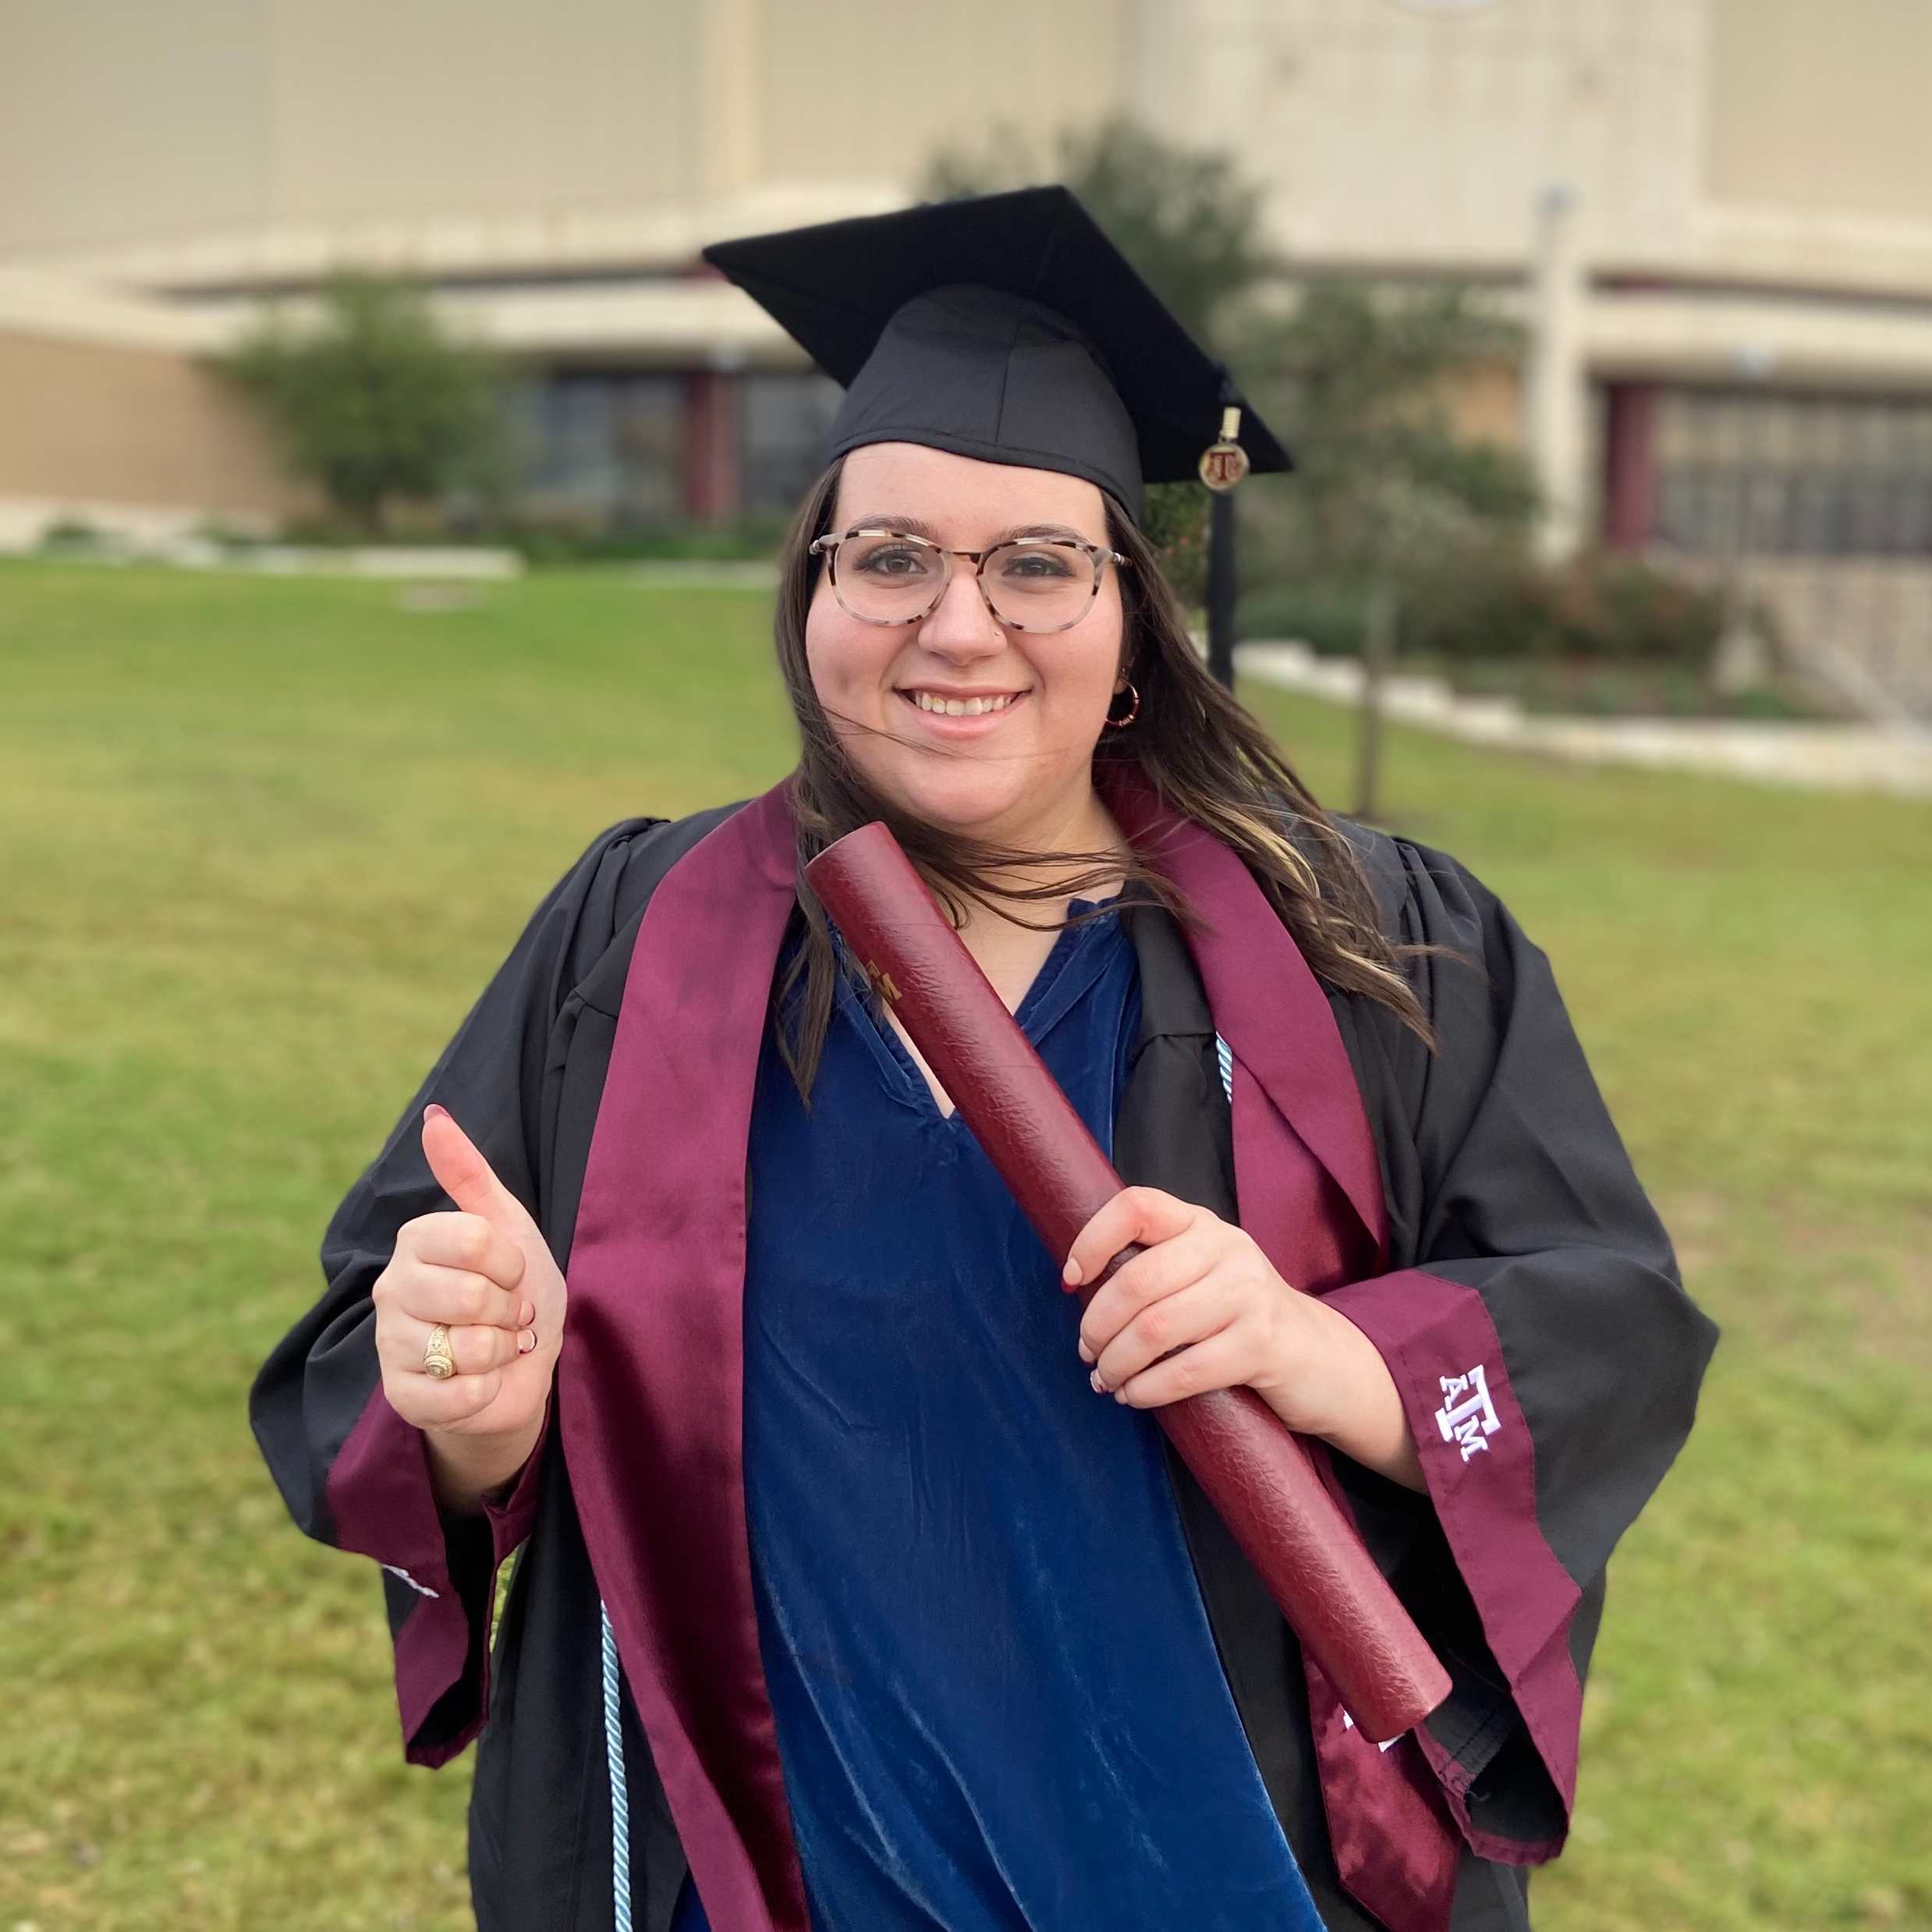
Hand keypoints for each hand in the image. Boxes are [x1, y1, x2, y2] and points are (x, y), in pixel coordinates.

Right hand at [370, 1105, 565, 1507]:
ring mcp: (391, 1345)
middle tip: (505, 1316)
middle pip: (472, 1294)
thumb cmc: (513, 1292)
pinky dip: (489, 1390)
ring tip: (494, 1348)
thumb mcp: (507, 1225)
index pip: (475, 1239)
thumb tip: (433, 1115)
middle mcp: (392, 1288)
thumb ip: (469, 1173)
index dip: (511, 1262)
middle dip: (509, 1311)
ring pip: (468, 1347)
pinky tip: (481, 1382)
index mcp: (415, 1240)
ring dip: (501, 1351)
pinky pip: (461, 1395)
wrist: (519, 1369)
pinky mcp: (401, 1396)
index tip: (511, 1274)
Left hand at [1065, 1188, 1422, 1490]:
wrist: (1320, 1358)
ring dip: (1117, 1363)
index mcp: (1202, 1224)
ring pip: (1155, 1328)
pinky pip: (1186, 1370)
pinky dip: (1147, 1389)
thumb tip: (1080, 1289)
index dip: (1091, 1240)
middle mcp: (1228, 1248)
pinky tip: (1135, 1395)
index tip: (1070, 1280)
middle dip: (1098, 1324)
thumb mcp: (1202, 1275)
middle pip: (1137, 1280)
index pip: (1136, 1206)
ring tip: (1105, 1380)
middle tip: (1086, 1353)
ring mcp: (1250, 1294)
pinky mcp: (1263, 1344)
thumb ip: (1155, 1268)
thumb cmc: (1240, 1318)